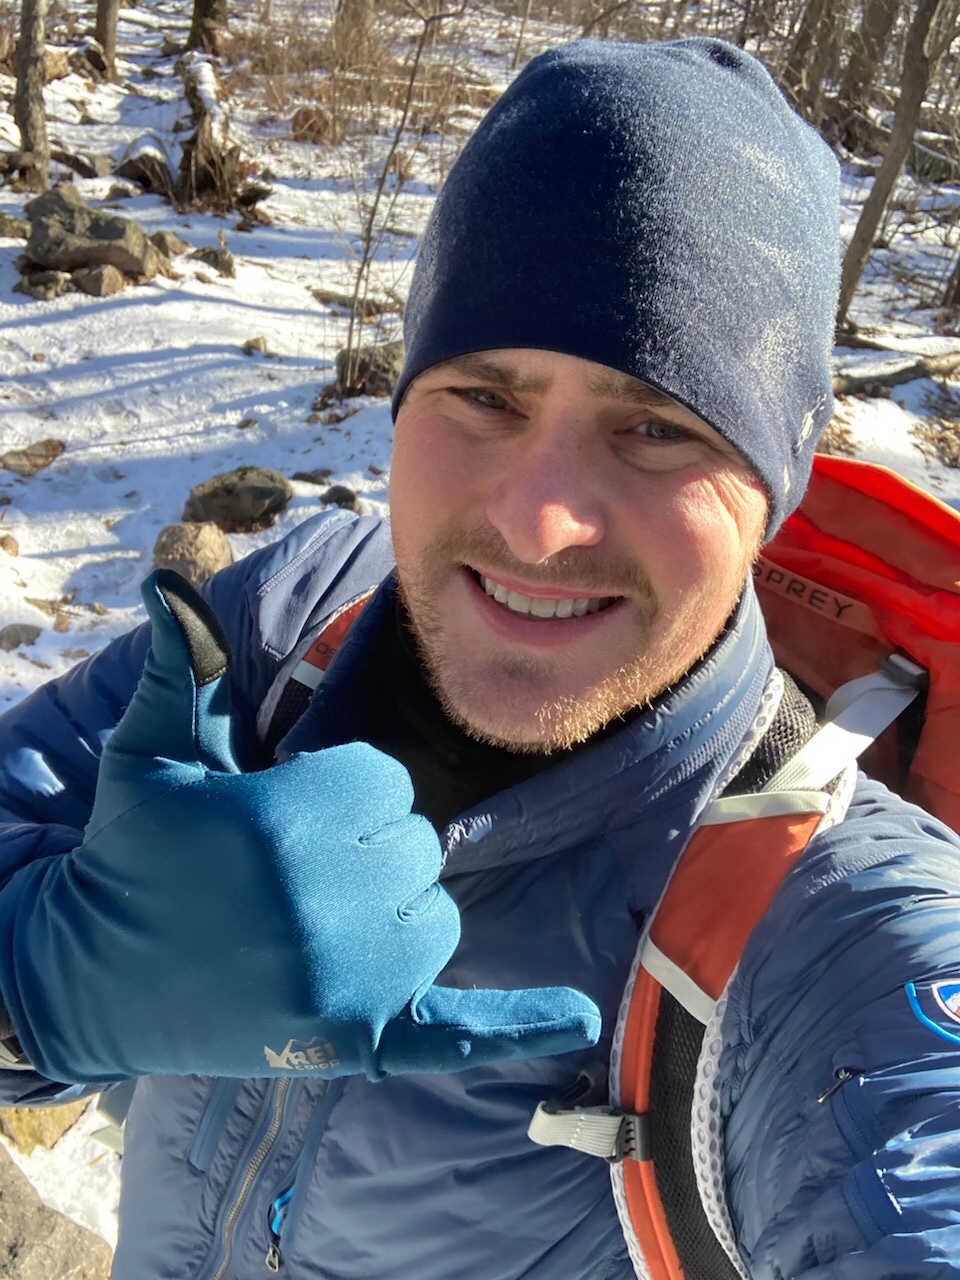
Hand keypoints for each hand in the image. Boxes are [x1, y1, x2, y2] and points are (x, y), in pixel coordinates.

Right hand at [0, 570, 600, 1083]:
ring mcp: (345, 979)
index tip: (292, 811)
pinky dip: (515, 1024)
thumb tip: (167, 581)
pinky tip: (576, 1014)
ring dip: (395, 915)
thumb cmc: (131, 855)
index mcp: (288, 820)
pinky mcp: (353, 1037)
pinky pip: (454, 1028)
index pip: (386, 783)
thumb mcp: (148, 756)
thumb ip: (181, 672)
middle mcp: (327, 901)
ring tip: (315, 922)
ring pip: (435, 918)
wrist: (92, 977)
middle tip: (296, 872)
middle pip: (415, 848)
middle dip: (368, 851)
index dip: (344, 793)